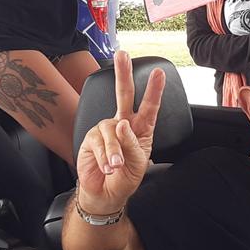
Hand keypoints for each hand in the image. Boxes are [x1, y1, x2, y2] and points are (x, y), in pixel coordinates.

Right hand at [75, 51, 164, 215]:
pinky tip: (107, 167)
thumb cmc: (125, 178)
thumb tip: (121, 123)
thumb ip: (132, 144)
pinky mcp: (91, 138)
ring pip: (111, 130)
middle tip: (123, 55)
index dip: (154, 90)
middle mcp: (122, 124)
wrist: (106, 194)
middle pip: (123, 95)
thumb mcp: (137, 164)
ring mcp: (105, 129)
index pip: (149, 107)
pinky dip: (105, 157)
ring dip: (115, 151)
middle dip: (123, 74)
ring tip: (116, 166)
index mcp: (140, 129)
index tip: (159, 73)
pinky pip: (98, 142)